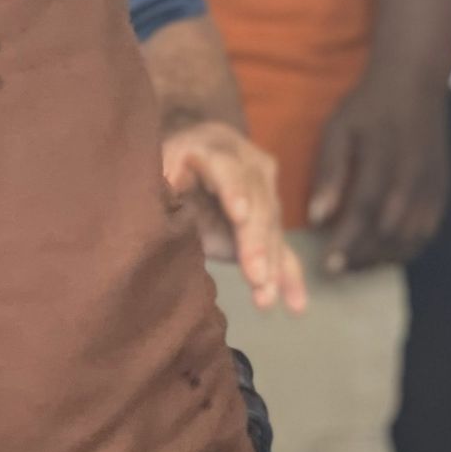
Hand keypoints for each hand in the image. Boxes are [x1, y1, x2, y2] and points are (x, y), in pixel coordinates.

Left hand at [159, 120, 305, 312]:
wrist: (185, 160)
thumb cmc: (160, 170)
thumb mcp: (155, 173)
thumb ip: (161, 188)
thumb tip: (161, 202)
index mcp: (212, 146)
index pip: (225, 168)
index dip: (233, 191)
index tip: (240, 216)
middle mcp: (246, 163)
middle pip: (257, 202)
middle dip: (257, 243)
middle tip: (256, 278)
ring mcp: (263, 189)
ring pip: (271, 229)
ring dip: (271, 266)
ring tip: (266, 298)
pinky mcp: (269, 218)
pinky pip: (280, 247)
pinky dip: (287, 276)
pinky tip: (295, 305)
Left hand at [308, 68, 449, 272]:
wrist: (415, 83)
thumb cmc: (369, 106)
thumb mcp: (339, 130)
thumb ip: (330, 173)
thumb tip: (317, 217)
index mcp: (386, 162)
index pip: (365, 212)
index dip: (347, 243)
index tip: (327, 265)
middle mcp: (414, 179)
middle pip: (389, 233)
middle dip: (362, 257)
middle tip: (336, 269)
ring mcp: (433, 187)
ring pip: (411, 238)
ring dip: (383, 257)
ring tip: (355, 264)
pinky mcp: (443, 191)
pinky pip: (428, 232)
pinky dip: (406, 248)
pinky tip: (384, 251)